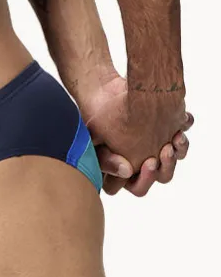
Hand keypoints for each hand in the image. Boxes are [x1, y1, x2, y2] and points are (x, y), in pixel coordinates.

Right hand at [78, 70, 192, 195]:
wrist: (106, 89)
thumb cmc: (99, 114)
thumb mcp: (94, 137)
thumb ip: (105, 159)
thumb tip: (126, 170)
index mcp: (125, 172)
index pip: (137, 187)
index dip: (142, 179)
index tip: (143, 162)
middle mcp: (142, 164)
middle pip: (159, 178)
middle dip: (163, 168)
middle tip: (160, 153)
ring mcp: (155, 150)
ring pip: (171, 164)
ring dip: (175, 155)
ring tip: (174, 139)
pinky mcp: (167, 136)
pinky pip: (180, 146)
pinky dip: (181, 141)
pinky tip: (179, 130)